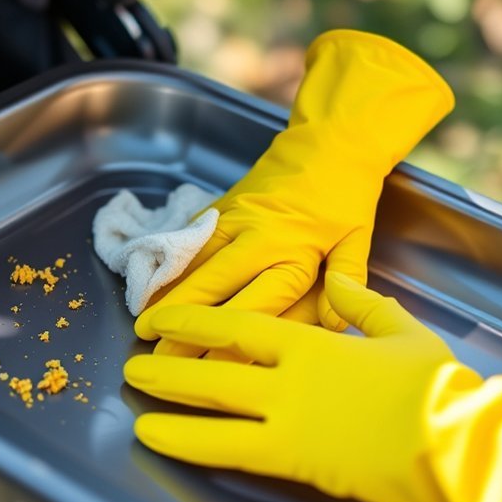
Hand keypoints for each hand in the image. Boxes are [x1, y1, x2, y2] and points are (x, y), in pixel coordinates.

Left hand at [125, 273, 501, 501]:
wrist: (458, 441)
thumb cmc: (436, 387)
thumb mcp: (403, 332)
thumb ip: (363, 304)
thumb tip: (337, 281)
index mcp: (314, 342)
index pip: (240, 324)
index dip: (197, 318)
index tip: (166, 318)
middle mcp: (289, 375)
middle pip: (215, 361)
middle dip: (170, 360)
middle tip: (132, 360)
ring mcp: (286, 416)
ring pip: (211, 402)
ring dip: (167, 397)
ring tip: (132, 397)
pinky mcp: (290, 458)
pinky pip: (225, 447)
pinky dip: (185, 440)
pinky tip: (155, 438)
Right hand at [135, 30, 454, 355]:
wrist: (326, 140)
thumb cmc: (344, 196)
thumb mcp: (359, 238)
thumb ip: (348, 282)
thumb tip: (335, 326)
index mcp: (294, 250)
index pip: (257, 302)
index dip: (227, 335)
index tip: (202, 361)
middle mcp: (257, 235)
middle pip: (211, 283)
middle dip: (180, 318)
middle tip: (151, 348)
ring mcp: (232, 218)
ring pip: (191, 260)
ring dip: (165, 291)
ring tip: (142, 320)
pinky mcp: (219, 207)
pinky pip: (187, 239)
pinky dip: (166, 262)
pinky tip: (148, 283)